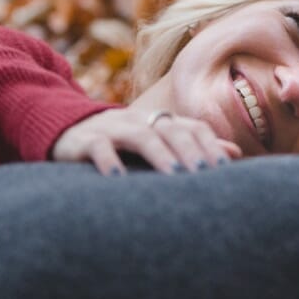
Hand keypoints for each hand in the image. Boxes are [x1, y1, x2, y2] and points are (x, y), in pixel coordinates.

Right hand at [51, 107, 241, 174]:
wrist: (64, 130)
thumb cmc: (119, 145)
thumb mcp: (155, 143)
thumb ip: (192, 147)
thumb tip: (234, 153)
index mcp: (158, 121)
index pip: (191, 127)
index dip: (209, 144)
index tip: (224, 168)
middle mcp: (138, 120)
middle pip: (170, 128)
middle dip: (189, 150)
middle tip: (205, 173)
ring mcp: (111, 128)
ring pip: (140, 135)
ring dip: (159, 154)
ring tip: (174, 175)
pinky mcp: (84, 141)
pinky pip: (98, 147)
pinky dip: (108, 161)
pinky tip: (118, 178)